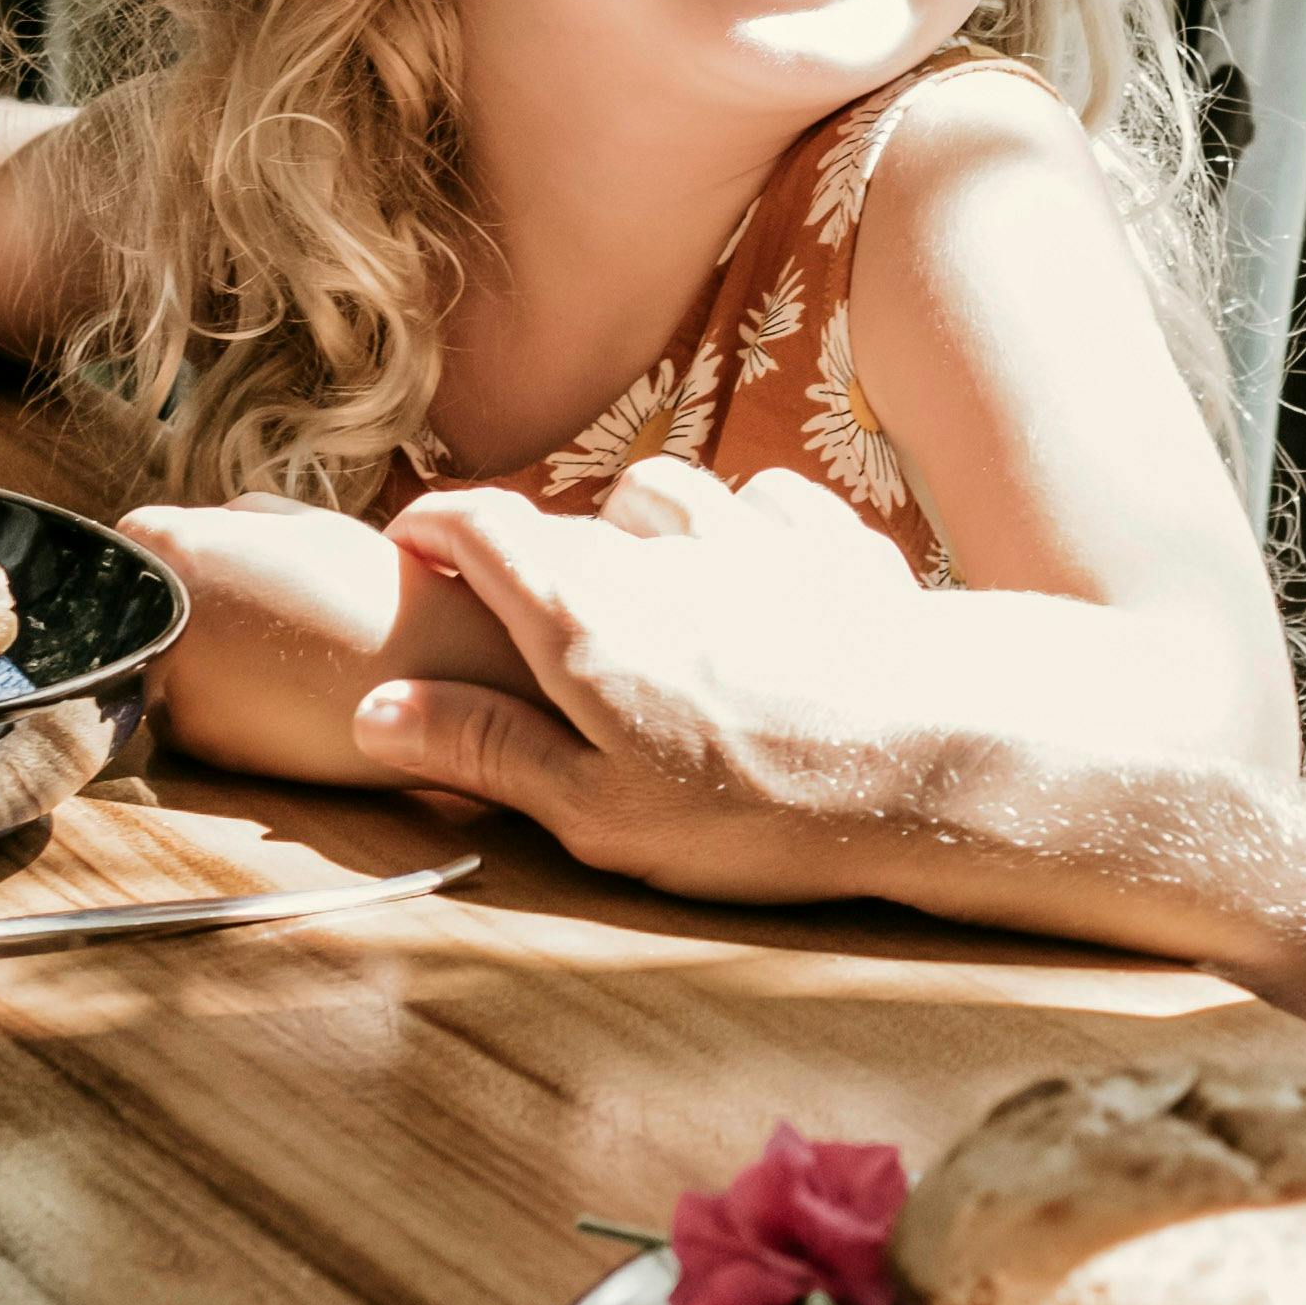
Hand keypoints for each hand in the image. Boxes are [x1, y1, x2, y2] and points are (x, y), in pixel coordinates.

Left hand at [124, 496, 522, 784]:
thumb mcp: (309, 524)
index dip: (181, 551)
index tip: (226, 565)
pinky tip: (287, 698)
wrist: (443, 683)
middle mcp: (161, 628)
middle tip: (267, 613)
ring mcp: (176, 694)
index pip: (133, 542)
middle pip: (147, 609)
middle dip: (190, 608)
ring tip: (284, 659)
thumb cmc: (381, 590)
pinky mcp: (205, 752)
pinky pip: (195, 718)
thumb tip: (204, 535)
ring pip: (165, 667)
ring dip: (204, 662)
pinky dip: (227, 709)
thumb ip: (237, 520)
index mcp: (179, 552)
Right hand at [355, 477, 979, 902]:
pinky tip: (749, 579)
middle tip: (535, 634)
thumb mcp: (597, 811)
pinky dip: (739, 528)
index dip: (431, 526)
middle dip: (536, 564)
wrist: (930, 764)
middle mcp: (655, 549)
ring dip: (634, 529)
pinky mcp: (833, 540)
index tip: (412, 548)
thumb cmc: (756, 808)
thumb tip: (375, 710)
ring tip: (641, 592)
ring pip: (662, 493)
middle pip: (566, 524)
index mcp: (579, 613)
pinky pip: (763, 501)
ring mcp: (751, 533)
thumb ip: (485, 749)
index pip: (476, 523)